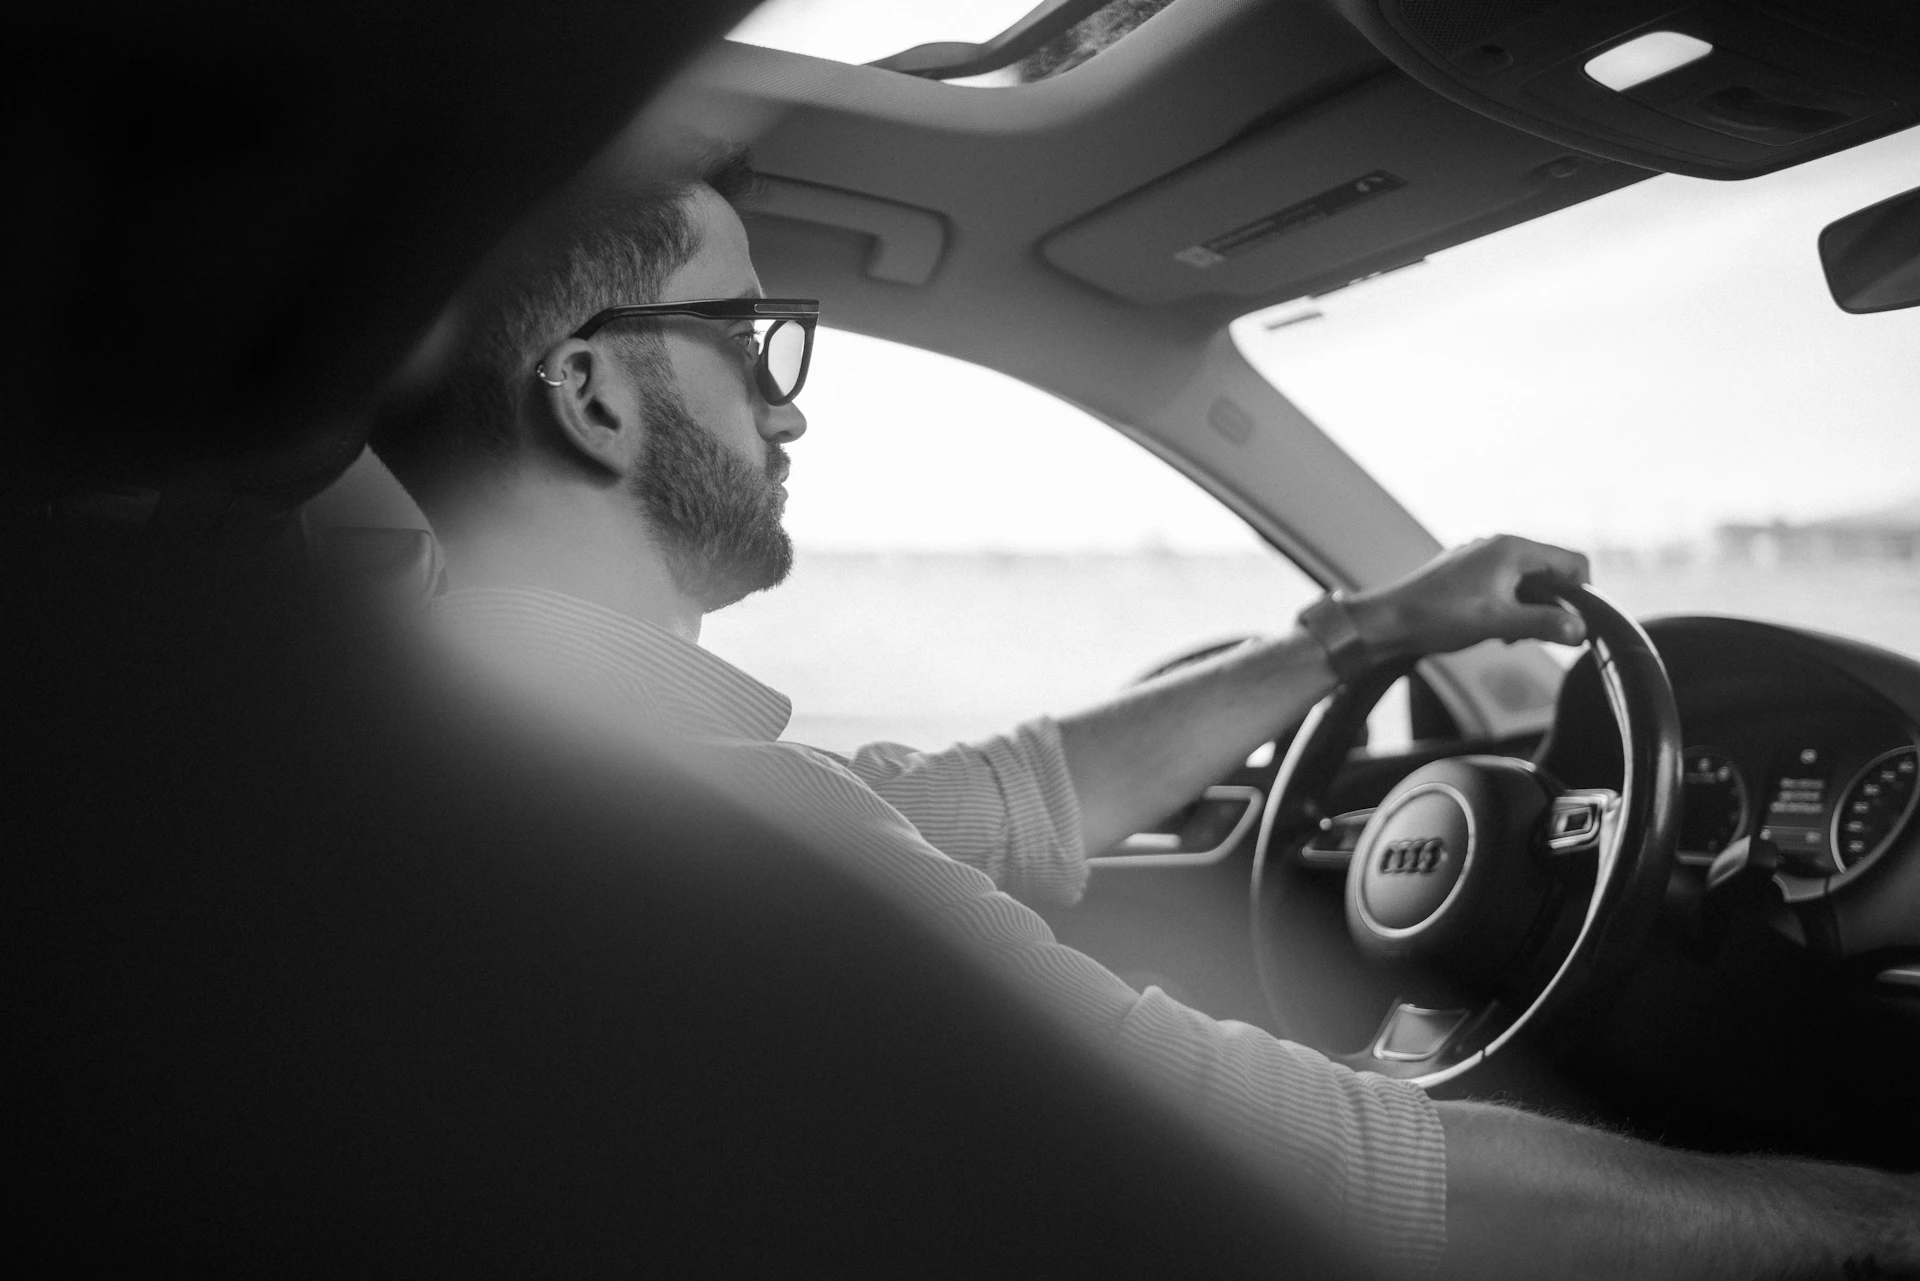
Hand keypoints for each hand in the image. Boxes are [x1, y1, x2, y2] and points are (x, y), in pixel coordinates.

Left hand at [1346, 534, 1590, 658]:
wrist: (1389, 621)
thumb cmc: (1438, 617)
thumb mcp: (1497, 623)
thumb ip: (1542, 624)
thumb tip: (1581, 629)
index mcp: (1513, 548)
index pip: (1573, 562)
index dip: (1583, 593)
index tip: (1575, 623)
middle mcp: (1500, 545)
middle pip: (1552, 573)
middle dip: (1553, 606)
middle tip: (1540, 636)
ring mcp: (1483, 558)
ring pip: (1529, 583)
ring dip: (1531, 610)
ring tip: (1512, 637)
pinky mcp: (1470, 573)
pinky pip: (1507, 587)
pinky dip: (1511, 608)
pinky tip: (1498, 632)